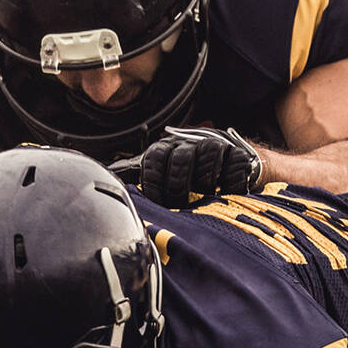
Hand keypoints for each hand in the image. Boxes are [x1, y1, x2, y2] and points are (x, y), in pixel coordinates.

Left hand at [140, 126, 262, 207]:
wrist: (224, 166)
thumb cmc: (183, 174)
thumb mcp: (155, 172)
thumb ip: (132, 172)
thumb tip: (108, 174)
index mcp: (166, 148)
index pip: (155, 157)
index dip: (153, 181)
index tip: (154, 201)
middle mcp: (190, 142)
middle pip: (181, 157)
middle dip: (177, 186)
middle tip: (178, 205)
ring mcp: (216, 145)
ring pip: (211, 150)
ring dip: (206, 177)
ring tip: (204, 194)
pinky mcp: (240, 154)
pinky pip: (237, 161)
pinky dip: (231, 181)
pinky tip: (225, 193)